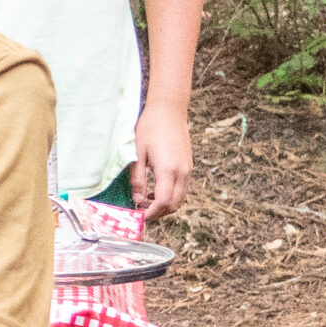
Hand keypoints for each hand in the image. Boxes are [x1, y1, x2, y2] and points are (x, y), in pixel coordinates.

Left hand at [131, 102, 192, 219]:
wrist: (169, 110)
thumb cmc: (150, 128)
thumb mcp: (138, 154)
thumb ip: (138, 179)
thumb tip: (137, 200)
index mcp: (168, 169)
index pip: (163, 202)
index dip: (151, 213)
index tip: (139, 216)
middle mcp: (182, 171)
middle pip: (174, 204)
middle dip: (158, 213)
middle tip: (141, 212)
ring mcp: (188, 168)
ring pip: (180, 198)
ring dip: (164, 205)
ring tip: (146, 202)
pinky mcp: (188, 165)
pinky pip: (182, 188)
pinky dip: (170, 196)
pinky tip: (155, 191)